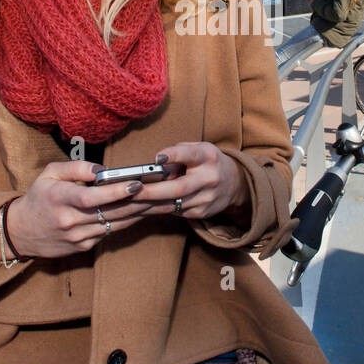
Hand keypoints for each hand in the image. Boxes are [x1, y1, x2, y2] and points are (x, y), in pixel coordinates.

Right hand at [4, 161, 151, 257]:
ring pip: (114, 224)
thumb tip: (101, 170)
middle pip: (109, 212)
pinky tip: (144, 212)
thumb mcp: (49, 174)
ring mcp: (77, 237)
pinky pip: (110, 232)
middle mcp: (69, 220)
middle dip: (138, 201)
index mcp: (59, 198)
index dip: (115, 192)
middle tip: (161, 190)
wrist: (20, 232)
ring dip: (139, 213)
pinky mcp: (83, 247)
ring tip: (160, 199)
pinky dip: (127, 221)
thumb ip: (75, 168)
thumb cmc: (38, 197)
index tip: (136, 183)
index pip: (91, 198)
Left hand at [131, 142, 248, 221]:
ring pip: (174, 204)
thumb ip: (179, 153)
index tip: (157, 158)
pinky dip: (156, 209)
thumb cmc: (207, 162)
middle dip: (153, 191)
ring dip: (149, 204)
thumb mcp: (198, 150)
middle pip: (179, 188)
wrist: (235, 184)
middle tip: (131, 190)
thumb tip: (156, 167)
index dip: (174, 155)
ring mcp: (206, 199)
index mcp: (208, 157)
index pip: (191, 154)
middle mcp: (210, 178)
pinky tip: (140, 208)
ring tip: (129, 202)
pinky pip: (175, 212)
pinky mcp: (201, 213)